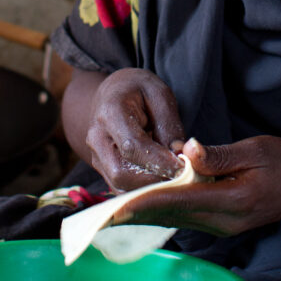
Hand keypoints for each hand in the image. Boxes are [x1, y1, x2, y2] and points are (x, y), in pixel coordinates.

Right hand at [85, 68, 185, 190]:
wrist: (113, 93)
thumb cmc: (139, 90)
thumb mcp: (160, 95)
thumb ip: (169, 124)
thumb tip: (178, 155)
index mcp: (110, 113)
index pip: (133, 146)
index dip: (159, 162)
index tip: (184, 168)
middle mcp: (97, 138)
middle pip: (121, 173)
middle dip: (154, 180)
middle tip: (184, 178)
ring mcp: (96, 156)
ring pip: (120, 186)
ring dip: (150, 188)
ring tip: (176, 181)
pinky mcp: (102, 169)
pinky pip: (121, 188)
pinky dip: (144, 190)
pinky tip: (163, 182)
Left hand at [118, 135, 280, 234]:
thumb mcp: (256, 150)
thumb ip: (219, 155)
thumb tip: (186, 152)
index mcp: (233, 201)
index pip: (180, 200)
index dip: (146, 200)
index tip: (117, 204)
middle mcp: (223, 221)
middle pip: (171, 215)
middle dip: (135, 212)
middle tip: (100, 213)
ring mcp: (222, 227)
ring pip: (175, 219)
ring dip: (145, 213)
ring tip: (111, 210)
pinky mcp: (221, 224)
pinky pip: (185, 217)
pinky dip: (162, 210)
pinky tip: (141, 205)